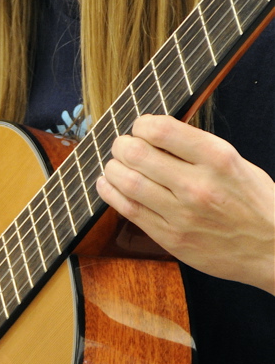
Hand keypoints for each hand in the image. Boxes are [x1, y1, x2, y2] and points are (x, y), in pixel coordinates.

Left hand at [96, 115, 274, 293]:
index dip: (141, 124)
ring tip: (114, 164)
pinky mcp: (172, 239)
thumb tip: (155, 131)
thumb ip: (197, 147)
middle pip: (137, 154)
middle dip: (122, 145)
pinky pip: (129, 211)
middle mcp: (198, 185)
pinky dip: (111, 193)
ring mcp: (183, 215)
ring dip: (113, 168)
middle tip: (122, 146)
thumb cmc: (256, 203)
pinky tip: (108, 184)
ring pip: (128, 182)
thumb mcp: (236, 162)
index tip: (140, 127)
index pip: (162, 129)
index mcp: (217, 158)